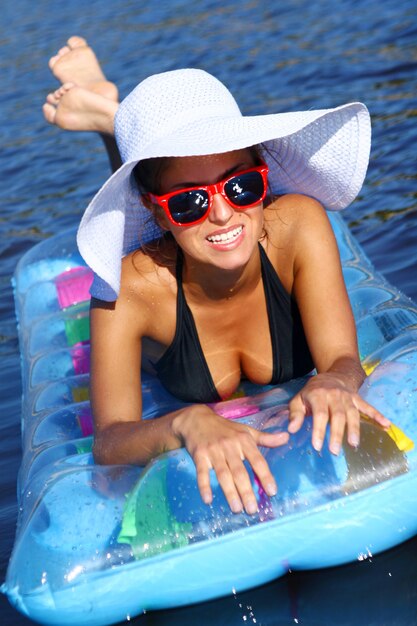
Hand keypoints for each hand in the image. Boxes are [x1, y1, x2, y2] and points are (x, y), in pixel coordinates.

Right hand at [172, 404, 288, 514]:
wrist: (197, 419)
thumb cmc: (225, 428)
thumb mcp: (246, 430)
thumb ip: (266, 438)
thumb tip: (287, 437)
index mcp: (244, 440)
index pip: (257, 460)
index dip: (265, 475)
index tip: (272, 491)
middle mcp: (230, 446)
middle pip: (239, 472)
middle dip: (246, 491)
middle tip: (253, 509)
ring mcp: (214, 451)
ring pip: (223, 474)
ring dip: (230, 493)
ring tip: (237, 509)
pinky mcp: (199, 455)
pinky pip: (202, 473)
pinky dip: (204, 486)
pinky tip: (208, 500)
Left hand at [288, 373, 390, 454]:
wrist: (332, 375)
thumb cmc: (312, 392)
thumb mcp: (298, 400)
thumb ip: (295, 414)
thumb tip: (291, 430)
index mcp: (318, 395)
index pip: (319, 414)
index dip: (318, 430)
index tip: (317, 446)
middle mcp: (334, 396)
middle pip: (337, 415)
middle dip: (336, 434)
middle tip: (334, 451)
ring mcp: (348, 397)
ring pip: (353, 413)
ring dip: (354, 429)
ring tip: (353, 444)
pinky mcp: (358, 399)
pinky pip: (368, 407)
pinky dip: (377, 415)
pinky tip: (386, 425)